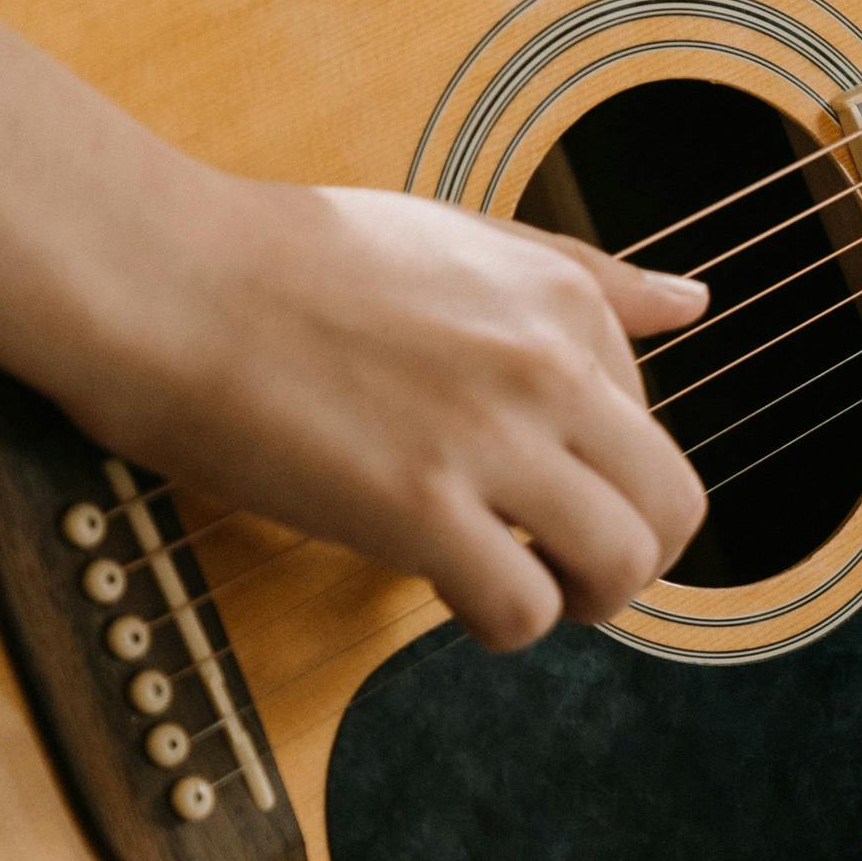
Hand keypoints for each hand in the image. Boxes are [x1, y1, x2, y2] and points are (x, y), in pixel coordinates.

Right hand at [0, 2, 706, 649]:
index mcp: (565, 300)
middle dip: (631, 559)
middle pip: (676, 508)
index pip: (651, 428)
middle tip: (559, 567)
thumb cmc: (291, 263)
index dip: (594, 475)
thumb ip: (584, 276)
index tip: (522, 477)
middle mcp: (551, 364)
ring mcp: (492, 438)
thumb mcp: (462, 235)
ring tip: (513, 585)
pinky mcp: (423, 508)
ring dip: (580, 602)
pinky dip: (501, 625)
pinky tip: (447, 592)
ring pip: (625, 565)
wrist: (170, 279)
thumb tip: (691, 301)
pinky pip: (525, 609)